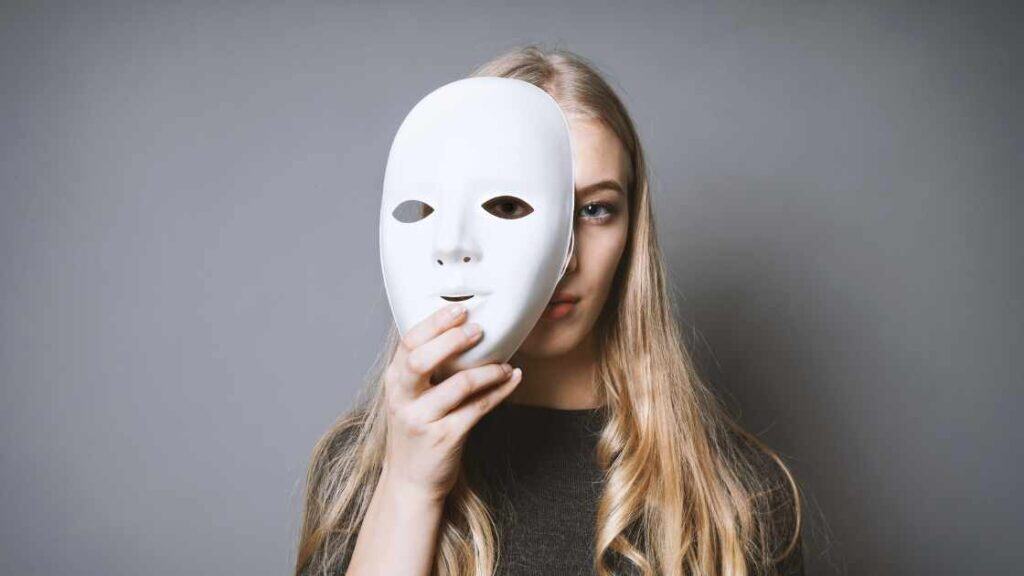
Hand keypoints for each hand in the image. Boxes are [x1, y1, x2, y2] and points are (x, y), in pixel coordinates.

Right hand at [380, 303, 521, 502]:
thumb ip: (425, 368)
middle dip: (452, 340)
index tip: (458, 309)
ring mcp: (422, 420)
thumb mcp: (410, 396)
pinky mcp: (444, 438)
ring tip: (504, 364)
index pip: (408, 343)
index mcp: (394, 381)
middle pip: (421, 359)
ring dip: (488, 370)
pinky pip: (478, 408)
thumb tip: (461, 329)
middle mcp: (402, 399)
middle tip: (479, 329)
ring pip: (458, 385)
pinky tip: (512, 379)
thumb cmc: (417, 430)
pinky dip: (500, 390)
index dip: (434, 323)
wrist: (410, 481)